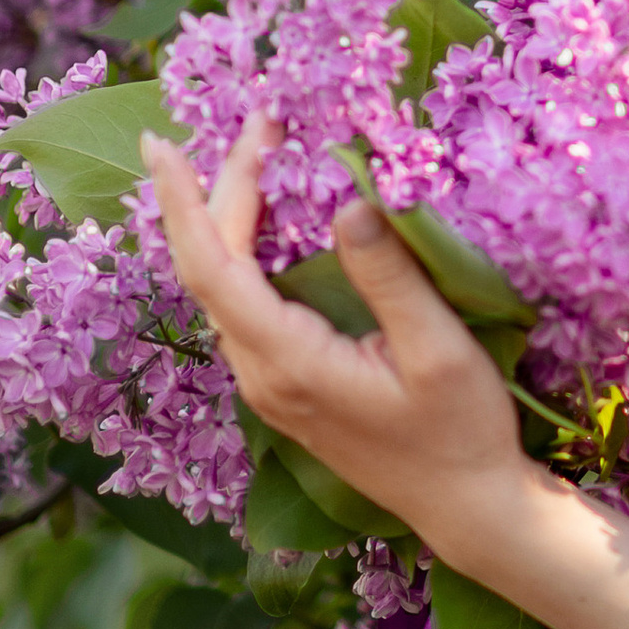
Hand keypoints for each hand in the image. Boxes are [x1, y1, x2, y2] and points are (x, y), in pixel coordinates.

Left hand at [145, 114, 530, 558]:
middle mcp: (260, 373)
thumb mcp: (438, 350)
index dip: (185, 202)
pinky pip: (246, 301)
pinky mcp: (286, 382)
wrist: (465, 507)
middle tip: (262, 121)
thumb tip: (347, 204)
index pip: (213, 269)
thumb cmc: (459, 430)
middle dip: (222, 187)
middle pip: (212, 268)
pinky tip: (274, 217)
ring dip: (232, 215)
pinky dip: (248, 247)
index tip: (163, 145)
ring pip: (223, 285)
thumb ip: (389, 279)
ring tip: (261, 152)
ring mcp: (268, 382)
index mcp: (287, 362)